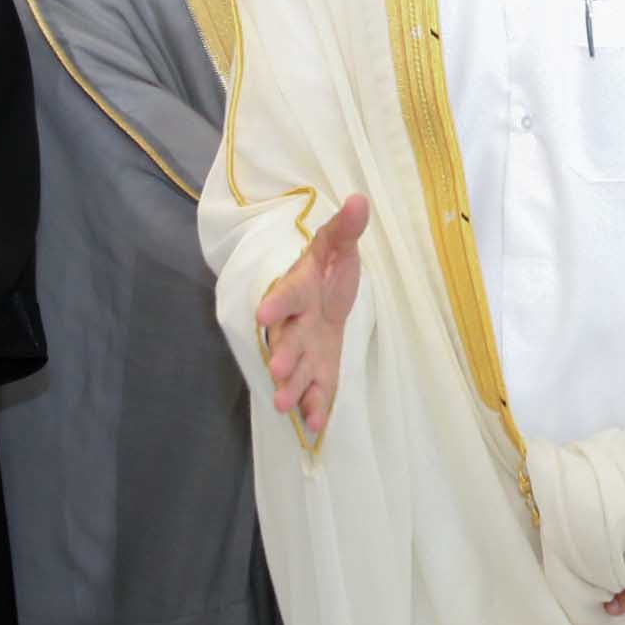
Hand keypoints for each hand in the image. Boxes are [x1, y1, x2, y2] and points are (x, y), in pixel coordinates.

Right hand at [255, 194, 367, 435]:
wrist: (325, 294)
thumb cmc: (327, 268)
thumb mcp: (339, 246)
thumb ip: (346, 228)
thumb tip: (359, 199)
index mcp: (300, 289)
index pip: (288, 294)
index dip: (277, 302)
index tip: (264, 313)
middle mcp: (296, 321)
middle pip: (287, 338)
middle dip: (283, 355)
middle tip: (279, 371)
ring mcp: (305, 347)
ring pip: (296, 368)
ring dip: (292, 386)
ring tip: (284, 406)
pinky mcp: (318, 366)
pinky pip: (316, 386)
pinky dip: (315, 405)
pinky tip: (315, 425)